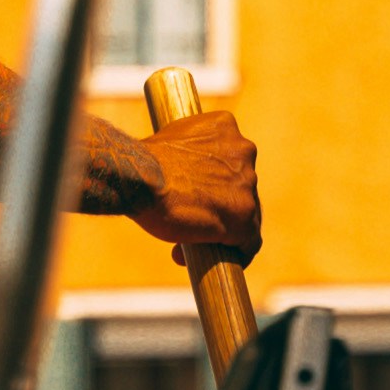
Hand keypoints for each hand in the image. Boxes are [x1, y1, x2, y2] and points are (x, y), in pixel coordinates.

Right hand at [120, 99, 257, 274]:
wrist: (140, 178)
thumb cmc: (143, 163)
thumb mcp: (170, 142)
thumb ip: (188, 155)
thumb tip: (182, 178)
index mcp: (226, 128)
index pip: (230, 161)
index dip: (215, 184)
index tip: (195, 199)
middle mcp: (244, 151)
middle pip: (240, 188)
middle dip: (216, 207)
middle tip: (190, 223)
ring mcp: (247, 184)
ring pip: (246, 215)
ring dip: (221, 231)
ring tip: (189, 245)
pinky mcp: (244, 215)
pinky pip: (249, 241)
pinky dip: (237, 252)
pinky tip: (220, 260)